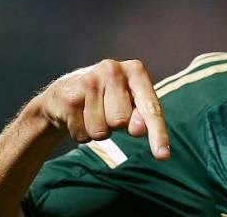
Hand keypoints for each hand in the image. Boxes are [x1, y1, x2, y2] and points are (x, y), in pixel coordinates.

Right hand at [37, 59, 169, 159]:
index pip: (150, 107)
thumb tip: (139, 129)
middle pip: (121, 121)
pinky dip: (82, 133)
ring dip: (98, 131)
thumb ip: (141, 116)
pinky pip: (82, 134)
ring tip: (92, 114)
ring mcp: (89, 81)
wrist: (64, 93)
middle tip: (106, 111)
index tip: (163, 156)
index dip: (158, 133)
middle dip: (115, 126)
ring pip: (101, 131)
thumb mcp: (130, 104)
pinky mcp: (69, 97)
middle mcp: (112, 69)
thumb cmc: (108, 99)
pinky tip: (78, 116)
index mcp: (135, 70)